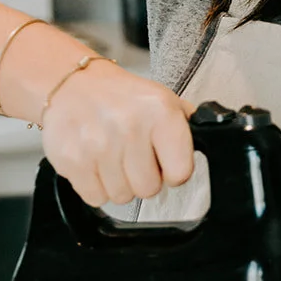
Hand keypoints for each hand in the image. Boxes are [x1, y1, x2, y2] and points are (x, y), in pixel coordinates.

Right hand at [40, 59, 195, 206]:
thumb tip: (209, 145)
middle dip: (143, 178)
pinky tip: (95, 162)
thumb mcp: (163, 100)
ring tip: (112, 155)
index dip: (173, 171)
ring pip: (122, 197)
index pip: (181, 172)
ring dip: (118, 182)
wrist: (72, 83)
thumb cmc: (121, 97)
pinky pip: (95, 197)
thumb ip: (186, 127)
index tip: (164, 161)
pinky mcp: (72, 159)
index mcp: (160, 112)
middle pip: (149, 189)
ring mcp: (98, 145)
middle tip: (133, 156)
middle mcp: (130, 127)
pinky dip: (95, 185)